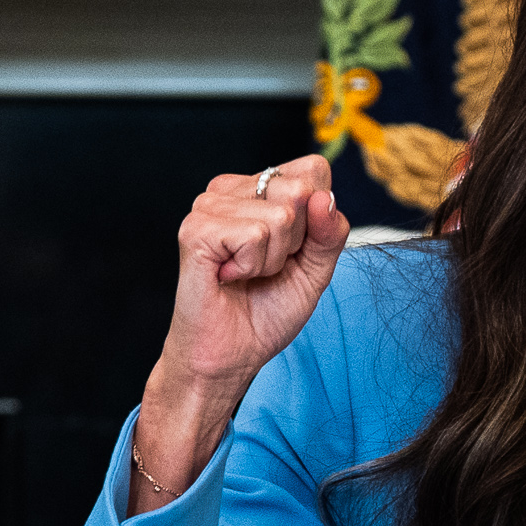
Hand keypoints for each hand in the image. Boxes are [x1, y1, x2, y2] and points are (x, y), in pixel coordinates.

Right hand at [128, 158, 347, 509]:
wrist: (229, 356)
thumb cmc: (264, 313)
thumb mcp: (314, 269)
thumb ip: (329, 232)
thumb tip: (324, 198)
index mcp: (256, 189)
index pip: (313, 170)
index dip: (316, 217)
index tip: (289, 252)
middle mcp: (229, 189)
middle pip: (301, 189)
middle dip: (296, 240)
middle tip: (264, 267)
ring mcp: (208, 206)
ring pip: (280, 215)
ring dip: (271, 259)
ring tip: (245, 275)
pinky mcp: (196, 229)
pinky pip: (254, 234)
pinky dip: (251, 266)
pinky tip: (229, 276)